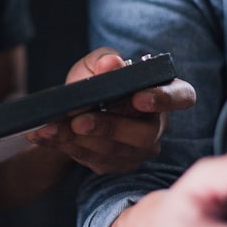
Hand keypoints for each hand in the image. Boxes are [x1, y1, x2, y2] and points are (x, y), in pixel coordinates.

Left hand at [26, 47, 195, 173]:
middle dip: (109, 128)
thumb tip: (111, 64)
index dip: (164, 100)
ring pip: (114, 151)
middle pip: (143, 135)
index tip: (138, 98)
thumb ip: (103, 61)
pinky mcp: (115, 165)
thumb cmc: (95, 80)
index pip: (181, 97)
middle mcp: (156, 126)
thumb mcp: (95, 65)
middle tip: (79, 120)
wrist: (74, 108)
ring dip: (79, 140)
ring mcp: (137, 151)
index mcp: (162, 93)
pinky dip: (65, 147)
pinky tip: (44, 136)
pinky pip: (91, 160)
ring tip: (51, 127)